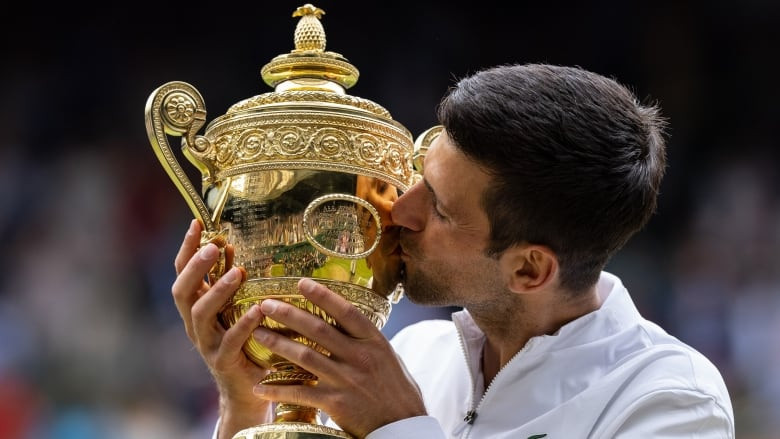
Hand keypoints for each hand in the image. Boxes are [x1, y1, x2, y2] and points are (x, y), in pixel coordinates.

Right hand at [172, 219, 271, 437]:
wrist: (246, 388)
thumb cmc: (242, 341)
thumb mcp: (233, 308)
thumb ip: (228, 279)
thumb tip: (230, 245)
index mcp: (194, 306)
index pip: (182, 272)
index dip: (186, 248)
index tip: (197, 223)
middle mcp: (194, 324)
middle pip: (182, 291)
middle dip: (195, 267)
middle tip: (213, 246)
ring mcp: (206, 344)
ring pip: (201, 315)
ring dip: (218, 291)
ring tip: (238, 273)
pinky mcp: (223, 362)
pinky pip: (230, 342)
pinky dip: (243, 325)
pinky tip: (258, 310)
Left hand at [251, 278, 426, 437]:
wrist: (403, 427)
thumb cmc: (397, 390)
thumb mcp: (388, 356)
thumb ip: (366, 339)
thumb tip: (345, 318)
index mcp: (374, 342)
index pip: (346, 312)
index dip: (323, 295)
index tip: (301, 283)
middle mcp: (359, 357)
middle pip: (318, 329)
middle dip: (289, 314)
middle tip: (266, 305)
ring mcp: (346, 379)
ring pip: (304, 356)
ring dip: (278, 344)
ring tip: (258, 334)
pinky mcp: (335, 403)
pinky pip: (300, 392)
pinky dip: (278, 389)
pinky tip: (261, 385)